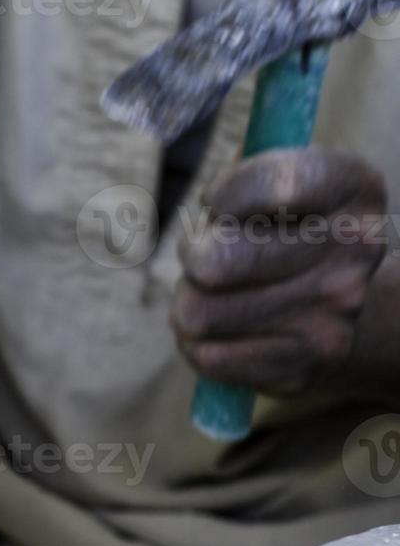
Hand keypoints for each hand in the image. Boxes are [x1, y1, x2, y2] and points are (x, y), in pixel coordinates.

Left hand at [172, 148, 388, 395]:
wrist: (336, 309)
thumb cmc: (285, 234)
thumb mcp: (279, 185)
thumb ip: (243, 177)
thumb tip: (208, 214)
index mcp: (356, 191)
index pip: (273, 185)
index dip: (224, 195)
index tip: (221, 204)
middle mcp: (356, 252)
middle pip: (212, 261)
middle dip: (193, 255)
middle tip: (206, 256)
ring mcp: (333, 315)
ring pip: (198, 313)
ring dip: (189, 302)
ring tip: (216, 295)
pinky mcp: (303, 367)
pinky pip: (206, 356)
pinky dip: (196, 345)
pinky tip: (224, 331)